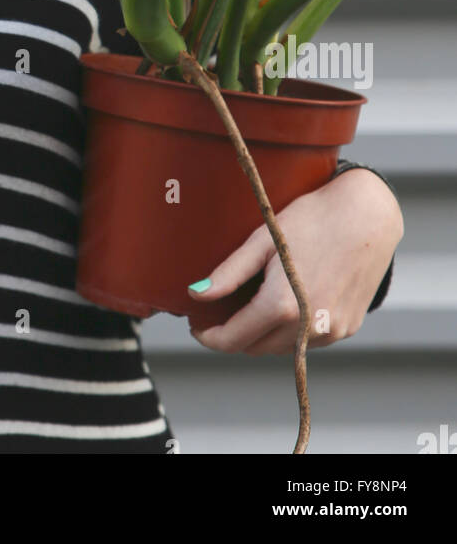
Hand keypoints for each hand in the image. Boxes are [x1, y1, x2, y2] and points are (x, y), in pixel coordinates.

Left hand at [187, 168, 403, 354]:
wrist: (368, 215)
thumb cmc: (312, 219)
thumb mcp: (263, 240)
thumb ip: (229, 273)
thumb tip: (195, 294)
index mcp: (281, 307)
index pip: (233, 340)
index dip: (209, 337)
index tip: (197, 325)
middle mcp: (308, 328)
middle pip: (257, 347)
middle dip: (235, 333)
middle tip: (221, 308)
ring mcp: (331, 332)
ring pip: (283, 348)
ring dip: (264, 334)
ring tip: (254, 301)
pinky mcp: (348, 328)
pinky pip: (309, 340)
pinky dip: (292, 329)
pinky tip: (289, 300)